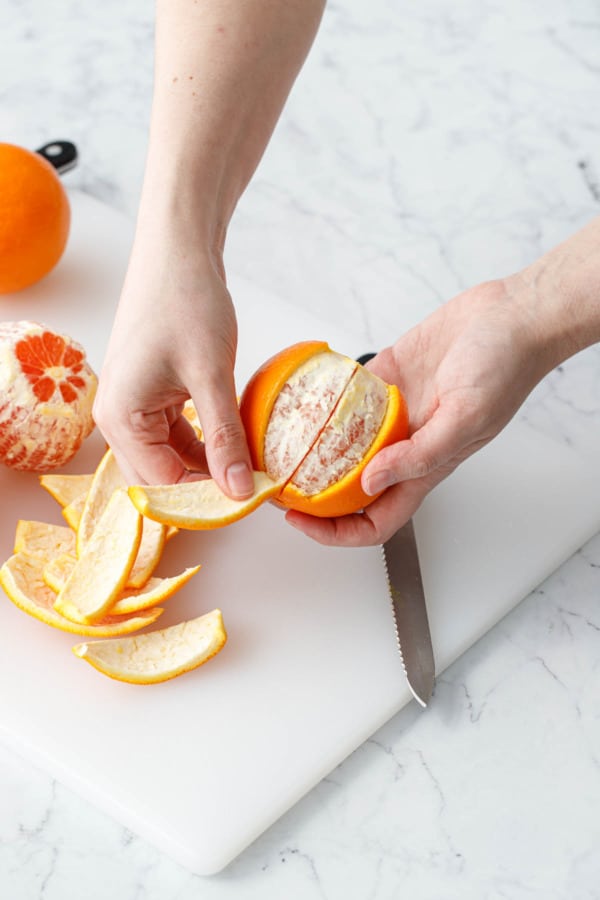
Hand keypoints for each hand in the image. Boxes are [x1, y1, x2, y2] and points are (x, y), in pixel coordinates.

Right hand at [93, 238, 253, 497]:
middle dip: (205, 490)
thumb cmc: (186, 302)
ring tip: (251, 470)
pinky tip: (236, 444)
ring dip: (207, 468)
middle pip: (160, 480)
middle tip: (252, 491)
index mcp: (122, 419)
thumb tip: (241, 491)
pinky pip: (176, 437)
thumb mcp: (212, 375)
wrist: (177, 252)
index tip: (252, 500)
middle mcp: (118, 420)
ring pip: (170, 460)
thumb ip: (225, 438)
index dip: (208, 499)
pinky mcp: (149, 396)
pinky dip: (205, 445)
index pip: (163, 486)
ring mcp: (132, 408)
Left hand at [285, 278, 555, 545]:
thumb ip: (419, 455)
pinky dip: (321, 400)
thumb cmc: (504, 370)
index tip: (300, 520)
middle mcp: (401, 446)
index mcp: (423, 468)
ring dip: (310, 448)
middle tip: (273, 481)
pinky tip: (298, 395)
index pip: (374, 521)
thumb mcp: (465, 419)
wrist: (509, 317)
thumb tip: (370, 483)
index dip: (336, 532)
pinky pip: (344, 398)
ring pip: (340, 445)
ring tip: (273, 443)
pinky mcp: (384, 380)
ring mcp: (390, 414)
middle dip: (310, 495)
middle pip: (347, 490)